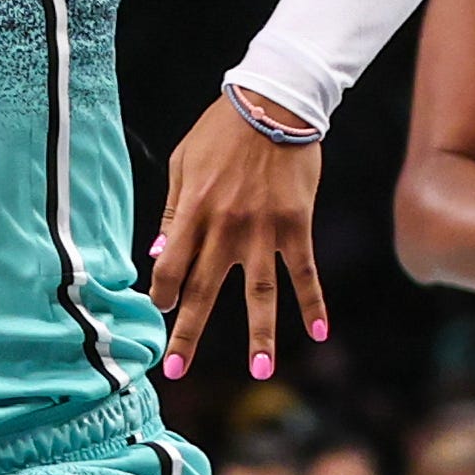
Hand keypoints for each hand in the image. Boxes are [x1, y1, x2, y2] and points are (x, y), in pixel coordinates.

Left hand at [150, 92, 326, 380]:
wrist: (274, 102)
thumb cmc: (221, 132)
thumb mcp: (182, 165)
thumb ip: (170, 213)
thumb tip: (155, 258)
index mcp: (192, 213)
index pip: (169, 269)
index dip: (162, 294)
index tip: (161, 310)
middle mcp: (225, 229)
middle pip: (203, 291)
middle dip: (187, 334)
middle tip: (174, 372)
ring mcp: (263, 230)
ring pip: (259, 293)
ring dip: (259, 335)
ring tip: (260, 371)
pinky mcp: (296, 225)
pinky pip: (305, 271)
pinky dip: (313, 302)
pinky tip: (319, 332)